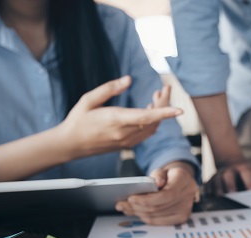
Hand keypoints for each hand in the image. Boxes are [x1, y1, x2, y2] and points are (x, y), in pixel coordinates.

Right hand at [59, 76, 181, 157]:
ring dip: (160, 113)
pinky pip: (146, 133)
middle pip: (154, 120)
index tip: (179, 110)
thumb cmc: (78, 120)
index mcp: (116, 120)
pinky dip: (153, 122)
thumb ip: (109, 89)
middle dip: (164, 104)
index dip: (165, 113)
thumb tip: (128, 79)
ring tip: (157, 96)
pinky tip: (150, 111)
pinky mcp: (127, 145)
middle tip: (165, 88)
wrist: (70, 145)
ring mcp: (127, 141)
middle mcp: (124, 133)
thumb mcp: (88, 99)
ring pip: (152, 128)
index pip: (146, 117)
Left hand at [114, 161, 198, 224]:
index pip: (166, 195)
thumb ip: (158, 175)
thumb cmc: (169, 175)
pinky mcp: (181, 218)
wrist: (183, 182)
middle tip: (120, 204)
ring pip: (156, 215)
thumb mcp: (163, 170)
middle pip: (158, 207)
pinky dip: (145, 217)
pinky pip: (158, 221)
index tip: (130, 198)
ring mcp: (185, 210)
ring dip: (137, 213)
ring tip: (124, 208)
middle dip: (136, 207)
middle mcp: (187, 197)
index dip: (147, 199)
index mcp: (183, 181)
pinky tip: (135, 212)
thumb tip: (155, 183)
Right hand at [204, 160, 250, 195]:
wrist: (231, 162)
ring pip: (217, 178)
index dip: (249, 182)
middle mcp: (231, 170)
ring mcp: (221, 174)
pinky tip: (209, 195)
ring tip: (220, 195)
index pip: (247, 174)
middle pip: (229, 175)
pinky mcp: (213, 178)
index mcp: (243, 168)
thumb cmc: (249, 169)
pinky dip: (208, 188)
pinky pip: (208, 183)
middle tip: (232, 193)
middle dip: (230, 184)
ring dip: (218, 187)